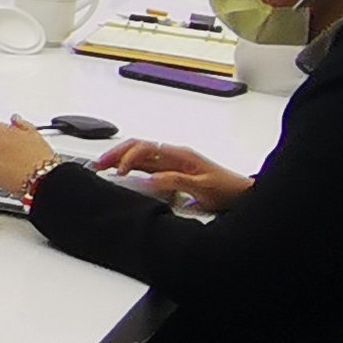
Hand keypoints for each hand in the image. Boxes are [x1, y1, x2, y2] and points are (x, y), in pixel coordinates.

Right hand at [94, 139, 246, 205]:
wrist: (244, 195)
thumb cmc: (227, 188)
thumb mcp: (201, 186)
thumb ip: (174, 181)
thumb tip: (149, 179)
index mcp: (179, 155)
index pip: (146, 148)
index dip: (128, 158)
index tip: (118, 172)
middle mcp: (174, 156)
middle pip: (138, 147)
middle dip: (115, 154)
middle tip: (98, 164)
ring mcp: (173, 163)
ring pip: (140, 155)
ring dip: (120, 159)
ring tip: (103, 167)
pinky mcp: (173, 173)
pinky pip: (147, 166)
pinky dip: (130, 167)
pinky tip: (123, 175)